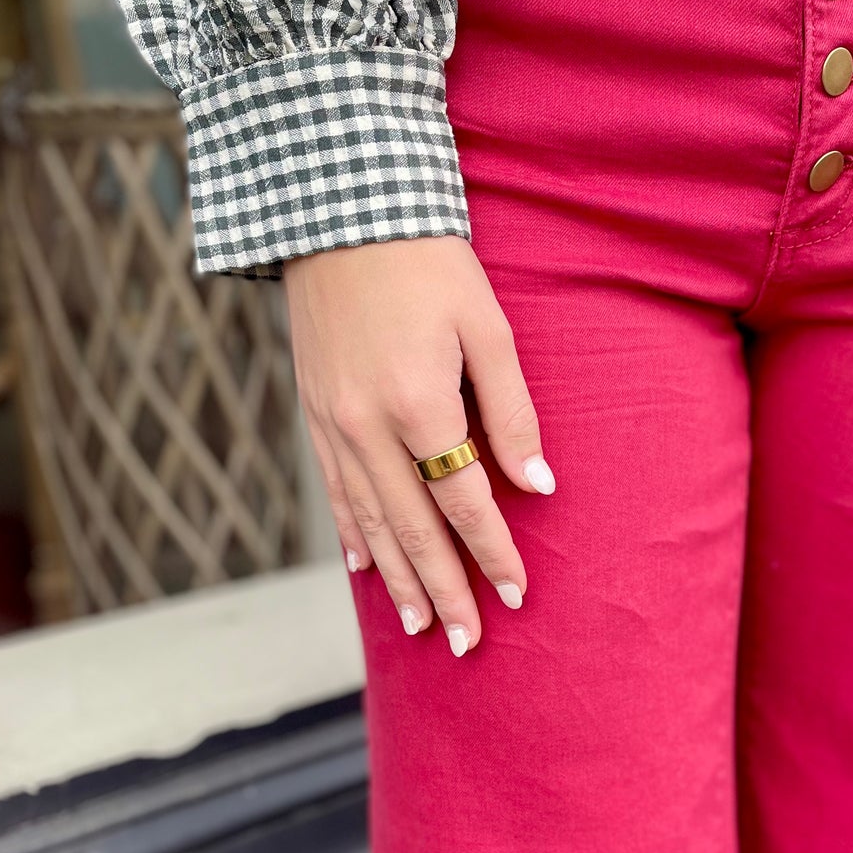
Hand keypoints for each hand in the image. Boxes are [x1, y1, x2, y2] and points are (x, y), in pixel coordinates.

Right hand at [284, 235, 554, 656]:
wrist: (336, 210)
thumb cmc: (427, 261)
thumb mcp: (487, 325)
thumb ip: (513, 410)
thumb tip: (538, 485)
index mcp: (416, 404)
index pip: (464, 501)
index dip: (492, 551)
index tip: (517, 593)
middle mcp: (366, 426)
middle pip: (413, 529)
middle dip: (444, 590)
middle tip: (467, 642)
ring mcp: (332, 424)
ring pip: (369, 523)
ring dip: (398, 581)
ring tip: (421, 627)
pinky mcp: (314, 413)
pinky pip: (335, 493)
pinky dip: (353, 538)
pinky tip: (369, 572)